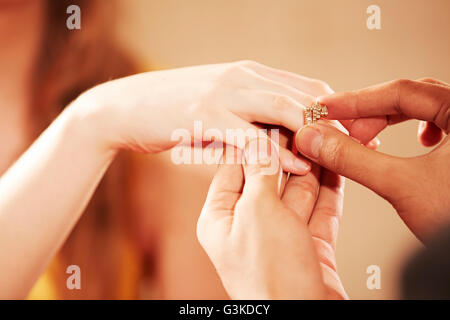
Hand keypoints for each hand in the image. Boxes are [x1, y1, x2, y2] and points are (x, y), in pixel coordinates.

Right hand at [75, 61, 334, 174]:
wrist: (124, 108)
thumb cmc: (174, 110)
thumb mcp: (218, 106)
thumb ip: (248, 115)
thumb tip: (274, 136)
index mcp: (249, 73)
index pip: (306, 86)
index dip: (336, 109)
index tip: (354, 133)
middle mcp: (242, 77)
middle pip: (304, 94)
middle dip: (336, 120)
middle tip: (359, 145)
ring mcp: (224, 94)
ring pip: (283, 108)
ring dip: (313, 132)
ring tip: (336, 156)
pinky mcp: (205, 115)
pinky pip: (251, 134)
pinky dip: (277, 151)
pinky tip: (296, 165)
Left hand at [197, 137, 346, 298]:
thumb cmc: (269, 277)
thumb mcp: (258, 213)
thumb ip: (261, 173)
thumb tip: (261, 139)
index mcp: (221, 217)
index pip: (236, 166)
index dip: (255, 139)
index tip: (272, 116)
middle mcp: (248, 225)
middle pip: (269, 177)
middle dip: (288, 150)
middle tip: (305, 122)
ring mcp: (280, 236)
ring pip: (297, 191)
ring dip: (311, 165)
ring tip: (324, 136)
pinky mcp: (308, 246)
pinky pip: (319, 209)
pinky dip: (328, 188)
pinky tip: (336, 164)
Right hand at [295, 78, 449, 242]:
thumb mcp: (402, 185)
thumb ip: (353, 158)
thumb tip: (316, 139)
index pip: (402, 91)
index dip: (357, 100)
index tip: (326, 108)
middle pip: (413, 98)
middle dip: (371, 115)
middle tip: (342, 132)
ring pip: (427, 111)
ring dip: (391, 122)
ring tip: (368, 140)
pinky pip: (443, 126)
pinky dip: (416, 131)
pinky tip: (415, 143)